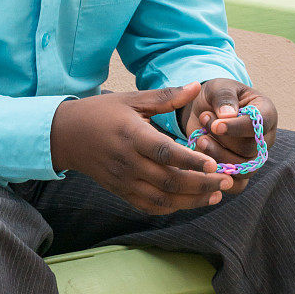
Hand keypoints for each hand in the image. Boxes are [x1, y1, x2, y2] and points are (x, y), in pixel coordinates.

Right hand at [50, 82, 232, 214]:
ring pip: (163, 199)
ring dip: (193, 200)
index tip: (213, 164)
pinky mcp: (121, 191)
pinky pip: (151, 206)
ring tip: (216, 194)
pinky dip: (173, 207)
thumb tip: (196, 87)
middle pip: (169, 181)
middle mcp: (127, 161)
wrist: (66, 134)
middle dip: (202, 184)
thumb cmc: (100, 112)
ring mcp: (124, 180)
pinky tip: (191, 200)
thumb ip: (165, 97)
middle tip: (227, 181)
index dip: (190, 161)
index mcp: (131, 135)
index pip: (164, 153)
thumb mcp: (131, 99)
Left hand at [177, 78, 277, 193]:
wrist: (203, 108)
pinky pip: (236, 185)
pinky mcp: (240, 172)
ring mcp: (254, 157)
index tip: (216, 125)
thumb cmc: (215, 95)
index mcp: (265, 112)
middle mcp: (264, 138)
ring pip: (243, 169)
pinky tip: (201, 159)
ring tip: (200, 138)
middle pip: (249, 149)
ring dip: (217, 156)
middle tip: (204, 120)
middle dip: (222, 138)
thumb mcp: (218, 87)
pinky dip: (217, 176)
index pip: (259, 125)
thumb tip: (228, 115)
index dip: (238, 127)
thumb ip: (224, 97)